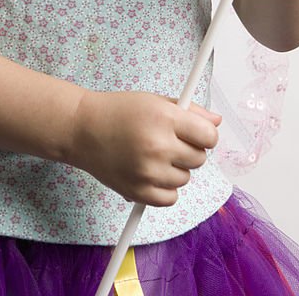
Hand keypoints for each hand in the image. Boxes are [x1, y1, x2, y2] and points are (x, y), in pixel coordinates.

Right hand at [68, 89, 220, 205]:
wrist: (82, 129)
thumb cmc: (117, 111)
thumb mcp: (154, 100)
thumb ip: (189, 111)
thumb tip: (216, 122)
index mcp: (164, 118)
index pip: (208, 136)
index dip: (206, 135)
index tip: (197, 134)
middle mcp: (158, 145)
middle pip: (199, 158)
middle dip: (188, 150)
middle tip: (168, 141)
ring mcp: (148, 171)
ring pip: (185, 178)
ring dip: (174, 169)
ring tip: (152, 155)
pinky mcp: (138, 192)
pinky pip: (170, 198)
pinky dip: (164, 189)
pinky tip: (150, 172)